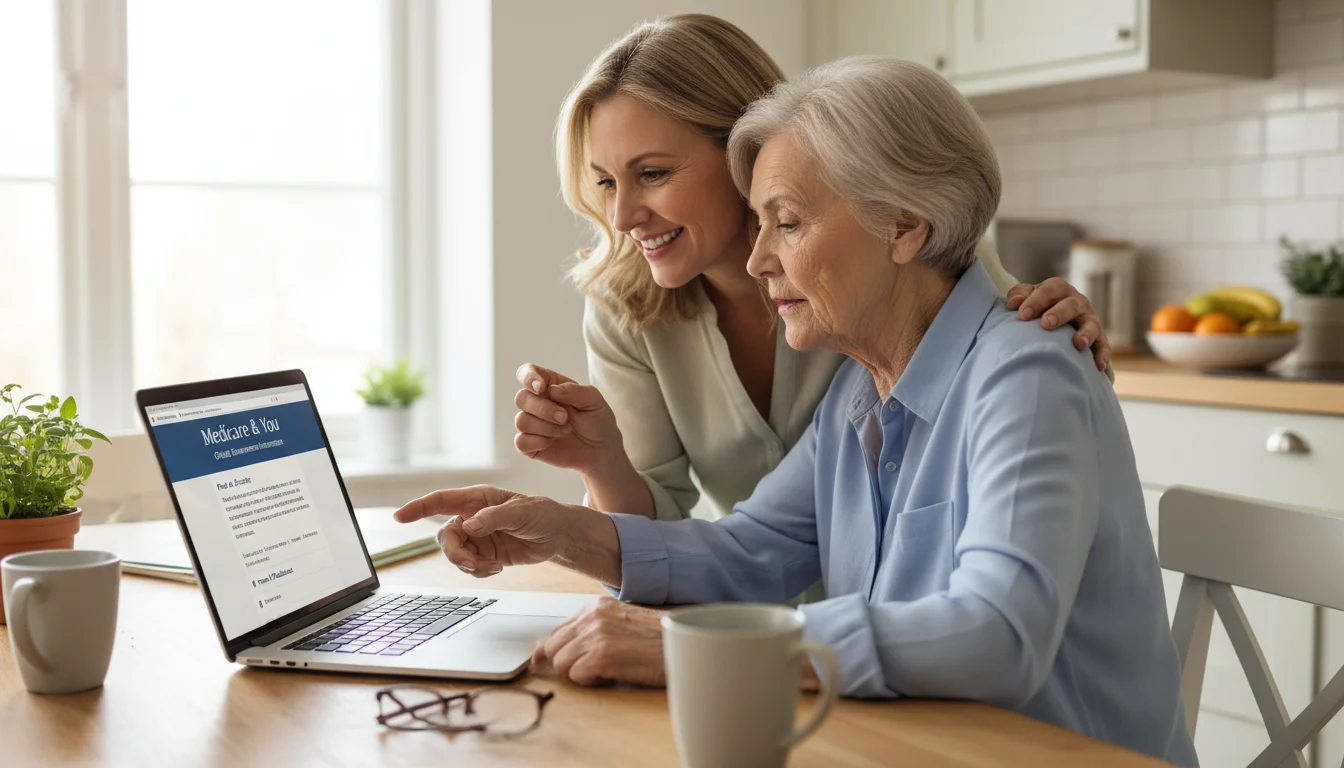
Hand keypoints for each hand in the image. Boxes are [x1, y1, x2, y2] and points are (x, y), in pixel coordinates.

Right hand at [393, 485, 590, 576]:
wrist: (559, 536)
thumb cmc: (543, 514)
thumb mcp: (522, 512)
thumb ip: (493, 518)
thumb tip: (468, 525)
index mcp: (478, 499)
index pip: (441, 501)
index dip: (418, 508)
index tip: (400, 517)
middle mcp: (473, 517)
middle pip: (446, 536)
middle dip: (454, 552)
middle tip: (472, 564)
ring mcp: (477, 537)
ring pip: (454, 554)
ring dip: (466, 564)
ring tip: (489, 567)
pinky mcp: (485, 555)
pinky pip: (468, 566)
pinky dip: (478, 572)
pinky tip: (497, 569)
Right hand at [514, 364, 622, 471]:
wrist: (601, 450)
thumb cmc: (597, 421)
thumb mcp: (594, 401)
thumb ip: (575, 391)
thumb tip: (552, 390)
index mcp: (550, 386)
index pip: (527, 372)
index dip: (528, 376)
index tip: (541, 387)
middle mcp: (536, 403)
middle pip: (521, 398)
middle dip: (544, 409)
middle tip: (565, 417)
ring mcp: (531, 424)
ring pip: (521, 421)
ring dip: (546, 428)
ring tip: (566, 431)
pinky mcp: (529, 445)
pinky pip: (520, 442)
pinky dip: (538, 443)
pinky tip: (552, 443)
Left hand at [530, 597, 667, 686]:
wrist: (681, 645)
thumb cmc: (658, 639)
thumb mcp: (621, 624)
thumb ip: (591, 631)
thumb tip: (556, 651)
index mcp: (596, 607)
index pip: (557, 630)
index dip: (552, 651)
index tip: (546, 664)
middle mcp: (592, 617)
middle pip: (552, 647)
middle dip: (563, 664)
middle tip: (585, 671)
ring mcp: (595, 635)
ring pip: (561, 663)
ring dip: (578, 673)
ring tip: (604, 671)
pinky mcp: (601, 655)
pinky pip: (577, 676)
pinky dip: (591, 682)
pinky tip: (610, 676)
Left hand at [1005, 277, 1110, 370]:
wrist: (1055, 318)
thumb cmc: (1037, 307)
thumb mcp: (1027, 297)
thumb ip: (1019, 295)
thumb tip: (1013, 303)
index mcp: (1058, 289)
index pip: (1049, 290)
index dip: (1036, 301)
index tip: (1022, 315)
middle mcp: (1077, 302)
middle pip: (1071, 305)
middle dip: (1059, 314)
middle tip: (1046, 324)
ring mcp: (1089, 319)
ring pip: (1091, 324)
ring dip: (1086, 334)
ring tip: (1078, 345)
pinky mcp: (1098, 337)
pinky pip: (1103, 345)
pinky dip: (1101, 354)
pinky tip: (1097, 366)